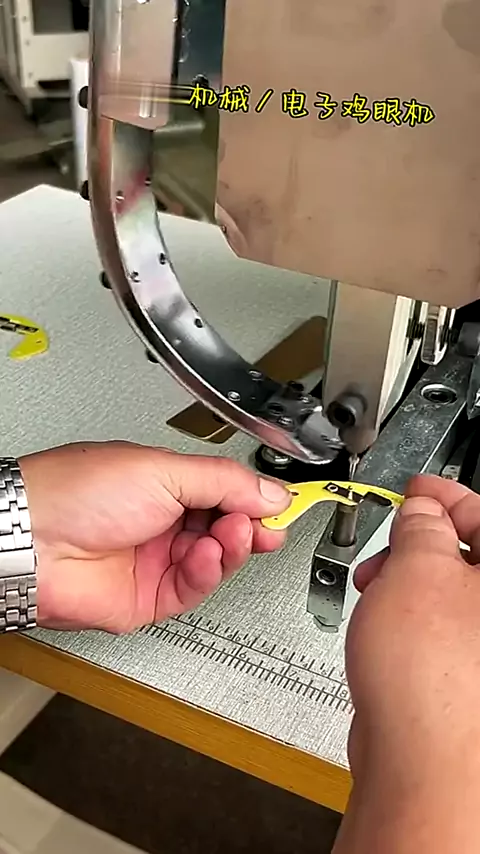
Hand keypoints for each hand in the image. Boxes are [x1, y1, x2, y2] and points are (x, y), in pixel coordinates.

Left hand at [19, 442, 289, 632]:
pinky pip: (194, 588)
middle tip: (268, 523)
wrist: (32, 540)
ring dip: (232, 547)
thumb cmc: (75, 492)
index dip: (256, 498)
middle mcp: (162, 522)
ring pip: (216, 560)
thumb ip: (224, 482)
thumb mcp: (163, 470)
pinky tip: (210, 554)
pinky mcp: (149, 598)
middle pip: (226, 528)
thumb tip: (270, 492)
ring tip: (234, 533)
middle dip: (251, 525)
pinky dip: (209, 571)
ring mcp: (155, 560)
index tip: (285, 501)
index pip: (226, 492)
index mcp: (164, 484)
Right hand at [332, 476, 479, 852]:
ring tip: (376, 589)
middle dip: (419, 542)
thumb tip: (421, 510)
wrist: (419, 764)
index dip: (442, 495)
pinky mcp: (463, 676)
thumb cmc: (435, 681)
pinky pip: (435, 626)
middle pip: (466, 552)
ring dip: (406, 579)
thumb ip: (421, 526)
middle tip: (389, 545)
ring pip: (446, 590)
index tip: (415, 490)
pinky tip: (382, 625)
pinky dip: (406, 616)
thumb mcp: (416, 569)